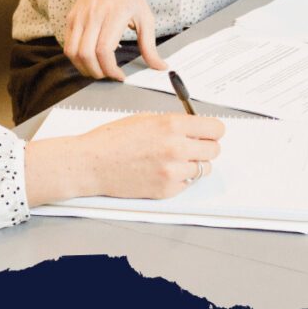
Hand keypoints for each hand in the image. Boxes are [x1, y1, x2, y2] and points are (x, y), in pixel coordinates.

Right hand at [23, 114, 224, 204]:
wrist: (92, 163)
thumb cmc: (113, 139)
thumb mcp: (146, 118)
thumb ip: (174, 123)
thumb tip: (196, 127)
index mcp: (172, 125)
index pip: (215, 129)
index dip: (213, 130)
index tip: (209, 132)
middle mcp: (176, 148)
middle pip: (214, 150)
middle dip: (205, 147)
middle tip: (193, 146)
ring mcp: (172, 172)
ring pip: (204, 169)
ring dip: (194, 164)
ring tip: (175, 160)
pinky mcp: (167, 190)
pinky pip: (188, 183)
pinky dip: (181, 178)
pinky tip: (163, 171)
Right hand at [64, 0, 167, 80]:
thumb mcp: (145, 17)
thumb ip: (150, 45)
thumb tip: (160, 66)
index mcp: (115, 14)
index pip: (104, 49)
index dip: (110, 69)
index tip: (120, 76)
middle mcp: (94, 15)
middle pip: (86, 54)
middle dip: (97, 72)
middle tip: (108, 75)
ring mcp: (79, 17)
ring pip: (73, 52)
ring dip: (84, 68)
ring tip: (98, 71)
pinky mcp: (71, 19)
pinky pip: (68, 46)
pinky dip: (76, 59)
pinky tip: (89, 61)